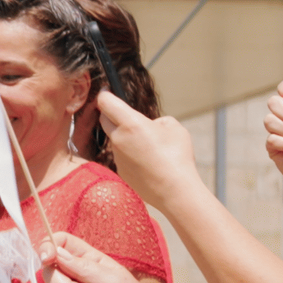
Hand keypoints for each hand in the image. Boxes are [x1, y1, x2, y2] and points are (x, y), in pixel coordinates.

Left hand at [94, 90, 199, 208]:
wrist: (174, 190)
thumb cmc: (178, 156)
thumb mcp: (174, 127)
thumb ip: (158, 120)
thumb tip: (150, 125)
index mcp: (131, 123)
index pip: (106, 102)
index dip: (105, 95)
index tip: (108, 92)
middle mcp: (118, 139)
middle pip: (104, 120)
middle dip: (111, 113)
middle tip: (124, 113)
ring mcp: (117, 156)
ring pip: (115, 139)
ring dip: (124, 136)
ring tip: (148, 144)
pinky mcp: (120, 170)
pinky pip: (121, 155)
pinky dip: (130, 153)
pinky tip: (147, 160)